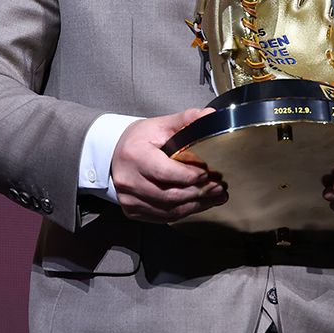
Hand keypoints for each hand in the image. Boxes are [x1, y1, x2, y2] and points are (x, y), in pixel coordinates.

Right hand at [111, 108, 227, 222]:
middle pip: (169, 195)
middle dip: (199, 193)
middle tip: (219, 187)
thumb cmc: (139, 139)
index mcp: (135, 155)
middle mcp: (128, 180)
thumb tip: (210, 115)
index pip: (164, 172)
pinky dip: (184, 212)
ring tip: (215, 197)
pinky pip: (163, 217)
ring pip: (169, 210)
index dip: (188, 176)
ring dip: (196, 205)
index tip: (207, 173)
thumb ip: (186, 119)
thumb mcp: (161, 124)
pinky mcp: (133, 211)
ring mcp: (129, 199)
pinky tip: (199, 204)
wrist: (115, 154)